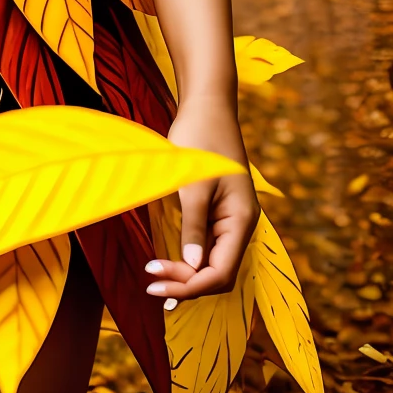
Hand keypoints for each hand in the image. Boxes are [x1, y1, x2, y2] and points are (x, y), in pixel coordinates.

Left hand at [146, 96, 259, 306]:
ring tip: (156, 281)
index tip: (156, 285)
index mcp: (241, 222)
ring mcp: (229, 219)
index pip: (220, 273)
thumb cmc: (201, 139)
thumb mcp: (193, 185)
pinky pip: (206, 245)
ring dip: (186, 274)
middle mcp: (239, 225)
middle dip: (186, 283)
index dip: (190, 286)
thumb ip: (193, 227)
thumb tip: (192, 268)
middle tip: (151, 284)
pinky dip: (187, 257)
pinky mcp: (217, 212)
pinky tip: (168, 262)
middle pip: (217, 272)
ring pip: (211, 261)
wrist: (206, 107)